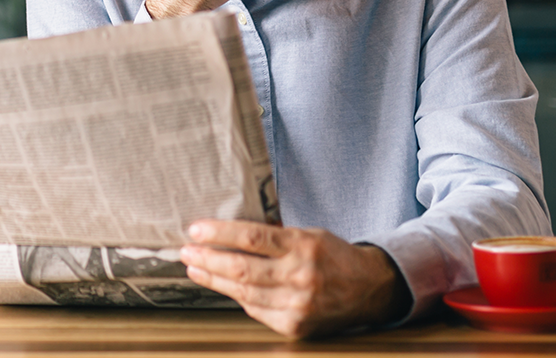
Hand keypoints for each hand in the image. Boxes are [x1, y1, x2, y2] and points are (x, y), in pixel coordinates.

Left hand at [180, 219, 410, 337]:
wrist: (369, 288)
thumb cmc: (332, 256)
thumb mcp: (307, 234)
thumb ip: (272, 236)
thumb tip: (225, 234)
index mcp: (303, 246)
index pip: (251, 237)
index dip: (218, 234)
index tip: (195, 230)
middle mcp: (300, 275)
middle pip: (241, 267)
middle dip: (207, 259)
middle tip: (186, 252)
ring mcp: (297, 304)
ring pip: (243, 292)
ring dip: (213, 280)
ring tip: (195, 269)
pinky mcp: (295, 325)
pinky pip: (255, 310)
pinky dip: (236, 297)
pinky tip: (222, 286)